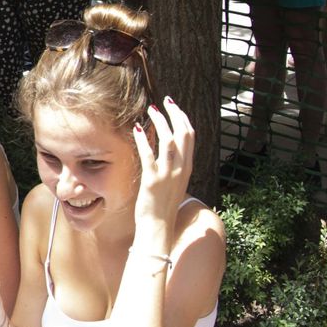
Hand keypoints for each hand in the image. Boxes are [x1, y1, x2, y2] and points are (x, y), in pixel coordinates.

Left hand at [131, 98, 195, 230]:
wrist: (159, 225)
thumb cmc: (164, 204)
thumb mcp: (175, 181)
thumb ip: (174, 165)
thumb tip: (168, 146)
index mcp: (187, 167)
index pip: (190, 137)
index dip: (183, 118)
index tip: (174, 106)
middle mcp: (181, 169)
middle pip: (183, 134)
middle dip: (174, 114)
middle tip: (164, 101)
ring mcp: (168, 174)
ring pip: (168, 141)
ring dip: (160, 122)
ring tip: (150, 110)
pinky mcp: (152, 180)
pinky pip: (149, 156)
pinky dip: (143, 140)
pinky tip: (136, 129)